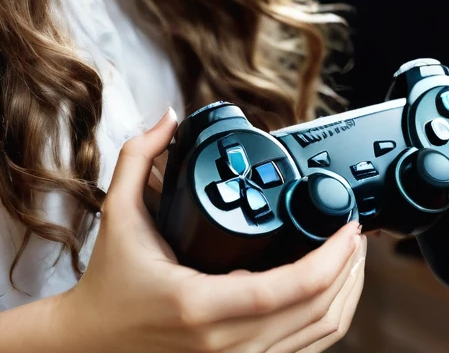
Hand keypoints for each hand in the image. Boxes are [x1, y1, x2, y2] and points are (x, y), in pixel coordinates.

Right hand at [53, 107, 366, 352]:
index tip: (347, 227)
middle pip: (317, 315)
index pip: (286, 291)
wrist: (93, 343)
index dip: (329, 260)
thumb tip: (168, 118)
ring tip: (351, 255)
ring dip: (346, 295)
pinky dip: (326, 319)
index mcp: (199, 304)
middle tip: (355, 231)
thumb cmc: (108, 283)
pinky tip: (329, 288)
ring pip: (319, 338)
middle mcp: (225, 344)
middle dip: (350, 271)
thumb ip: (138, 157)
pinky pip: (303, 350)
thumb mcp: (117, 212)